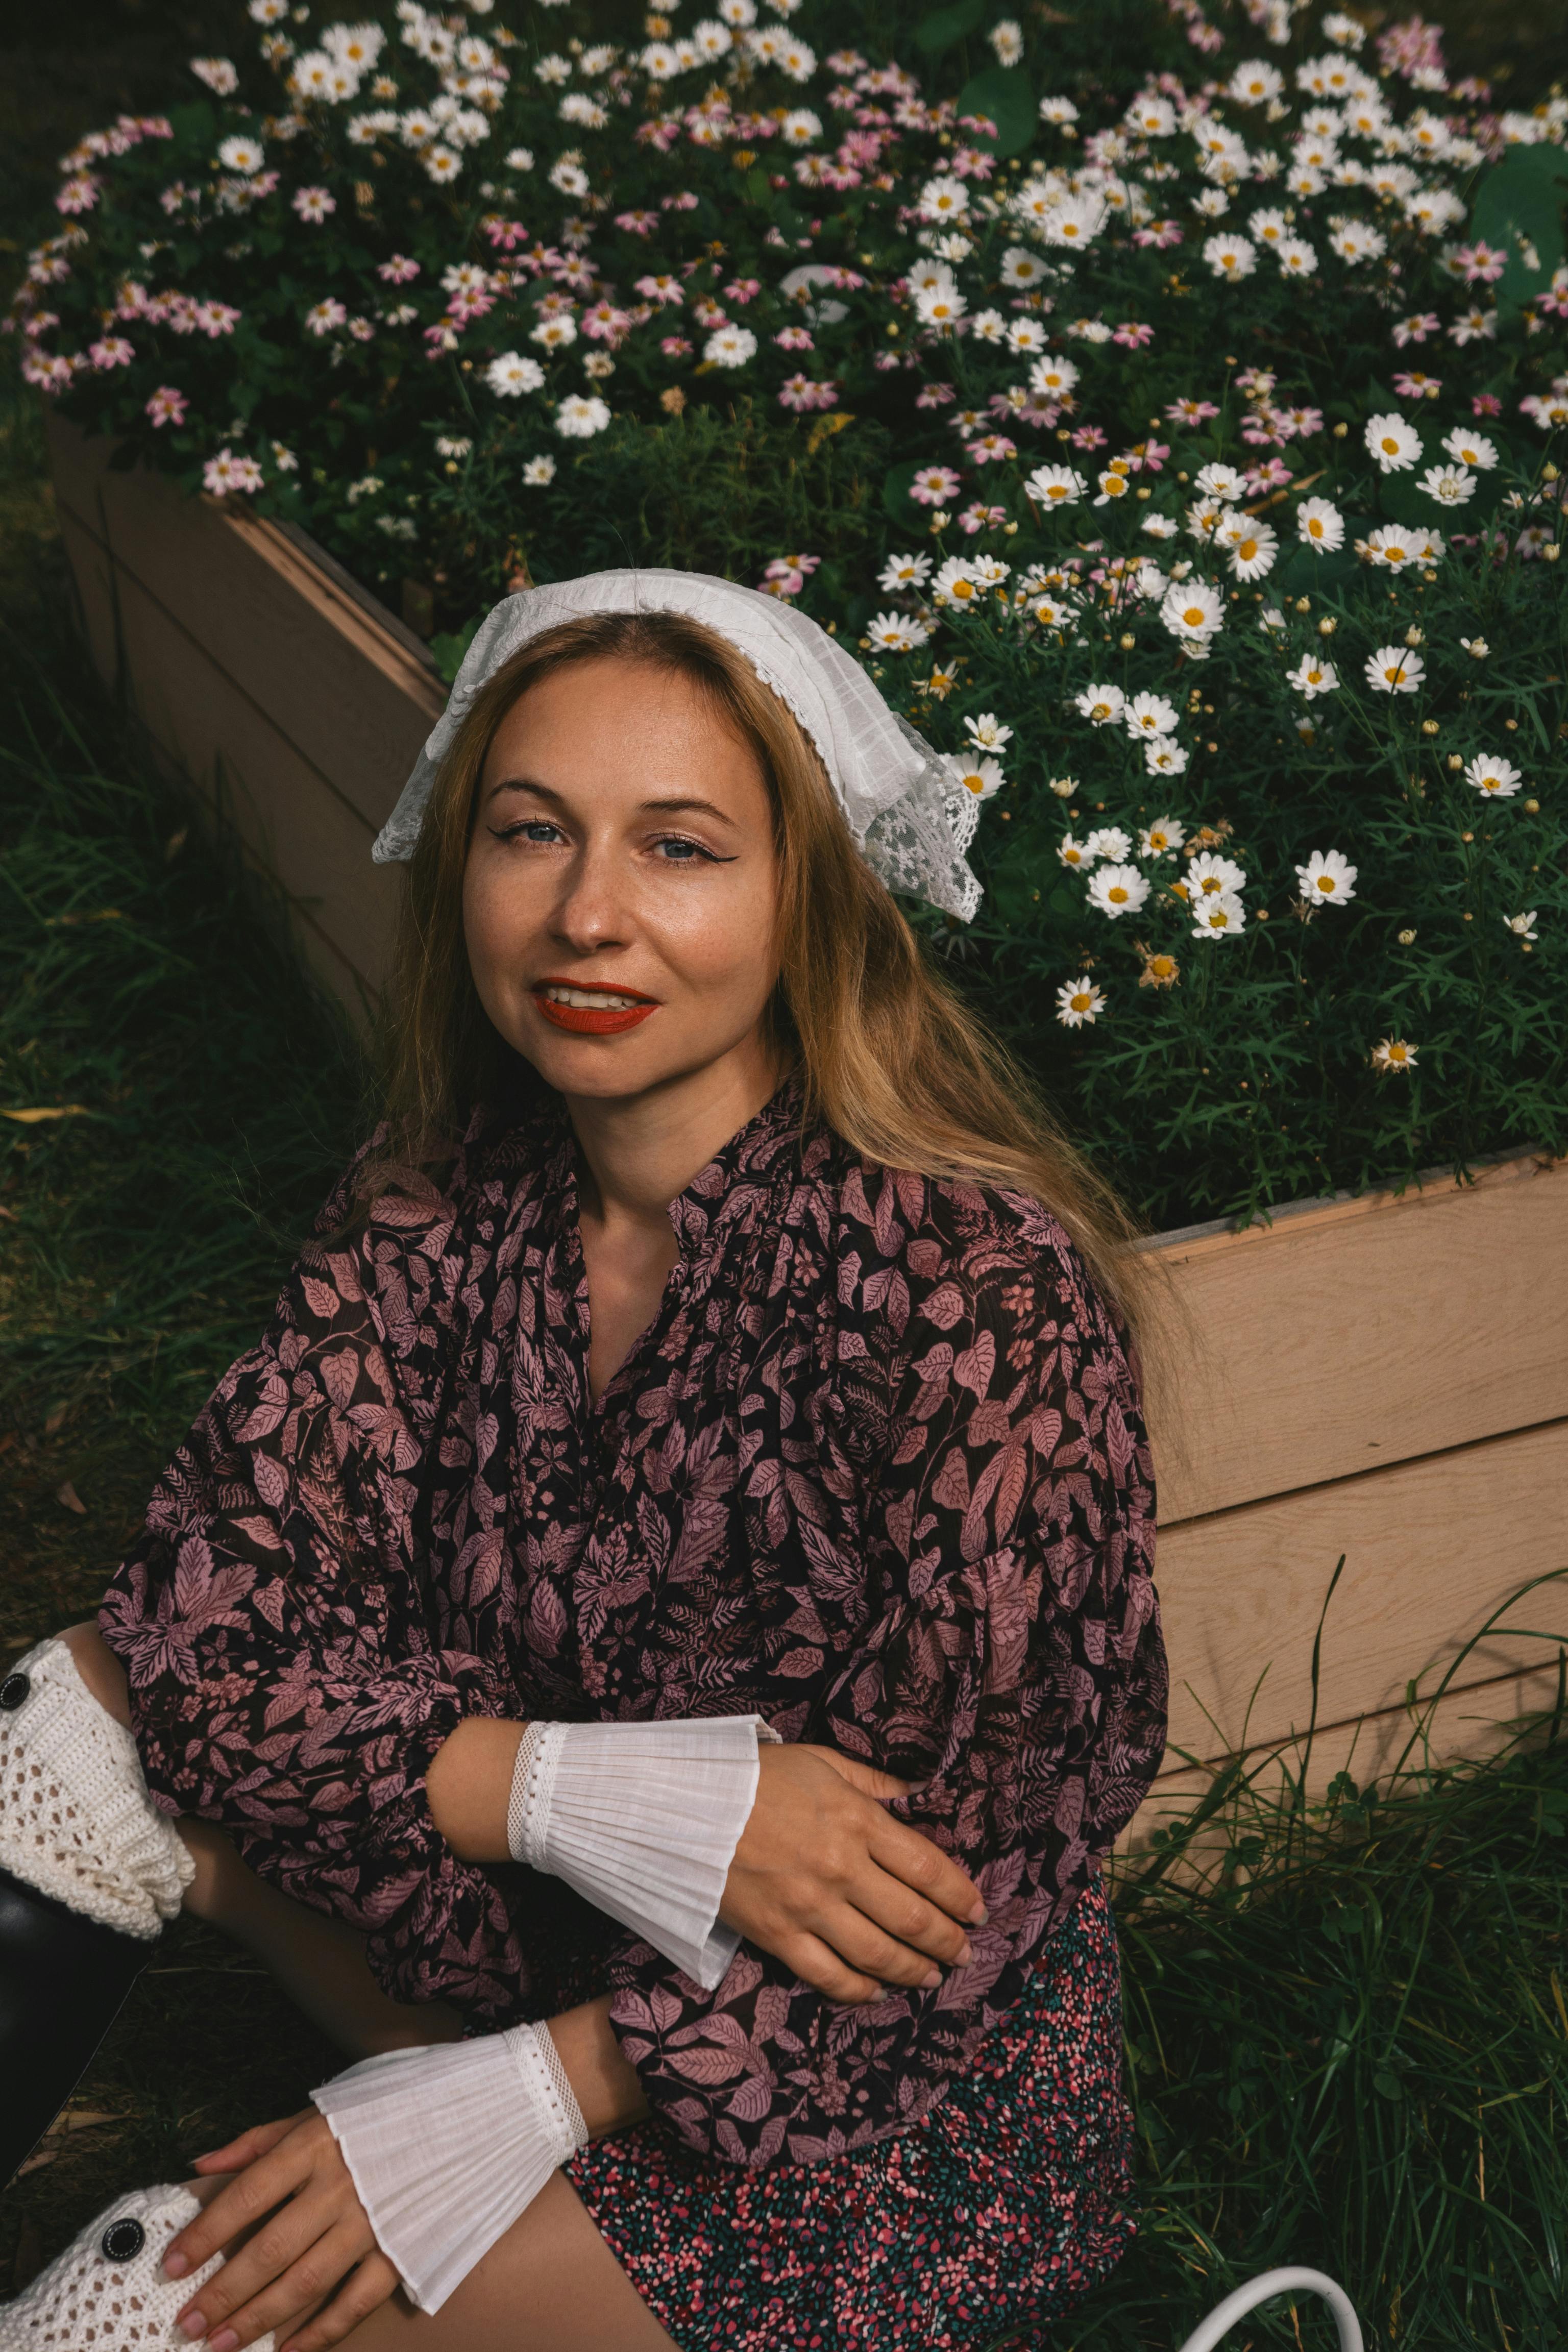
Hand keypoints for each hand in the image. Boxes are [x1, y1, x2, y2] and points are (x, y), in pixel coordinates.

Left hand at [162, 2109, 400, 2351]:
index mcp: (314, 2146)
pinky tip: (288, 2351)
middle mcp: (341, 2186)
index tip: (171, 2265)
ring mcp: (373, 2222)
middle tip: (187, 2323)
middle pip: (271, 2248)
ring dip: (259, 2318)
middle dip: (224, 2291)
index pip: (247, 2195)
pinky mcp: (401, 2250)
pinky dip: (322, 2332)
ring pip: (307, 2281)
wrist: (457, 2119)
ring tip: (220, 2344)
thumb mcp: (313, 2114)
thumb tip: (200, 2165)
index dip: (206, 2233)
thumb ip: (255, 2142)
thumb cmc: (372, 2117)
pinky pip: (357, 2301)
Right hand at [719, 1743, 986, 2004]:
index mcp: (857, 1820)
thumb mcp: (822, 1762)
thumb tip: (920, 1791)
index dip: (960, 1896)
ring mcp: (810, 1906)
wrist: (684, 1803)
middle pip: (912, 1918)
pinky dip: (858, 1990)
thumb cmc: (756, 1776)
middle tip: (964, 1953)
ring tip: (932, 1977)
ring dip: (914, 1971)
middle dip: (947, 1941)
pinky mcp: (777, 1935)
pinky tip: (875, 1992)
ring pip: (878, 1954)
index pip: (929, 1868)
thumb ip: (874, 1782)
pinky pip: (828, 1975)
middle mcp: (842, 1868)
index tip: (977, 1911)